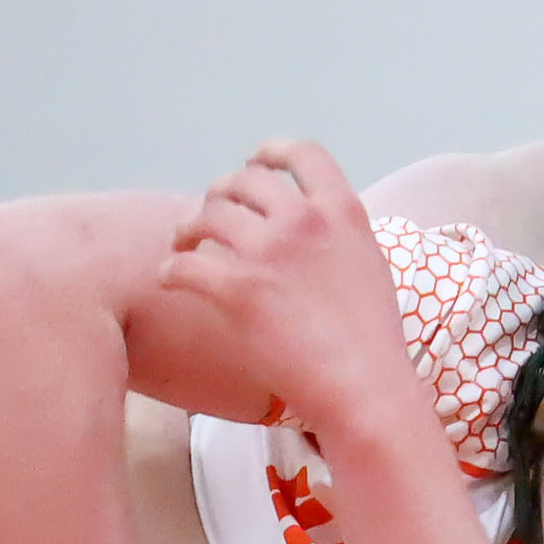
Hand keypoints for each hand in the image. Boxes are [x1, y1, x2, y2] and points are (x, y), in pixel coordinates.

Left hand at [161, 140, 420, 437]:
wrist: (365, 389)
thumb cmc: (373, 344)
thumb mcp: (371, 267)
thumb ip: (339, 237)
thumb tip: (315, 230)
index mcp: (342, 211)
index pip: (301, 154)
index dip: (271, 153)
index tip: (255, 163)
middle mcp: (303, 220)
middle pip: (243, 181)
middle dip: (221, 193)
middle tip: (210, 216)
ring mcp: (268, 252)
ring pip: (207, 214)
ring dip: (188, 226)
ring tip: (183, 244)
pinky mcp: (238, 289)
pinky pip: (185, 264)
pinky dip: (171, 269)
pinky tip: (171, 279)